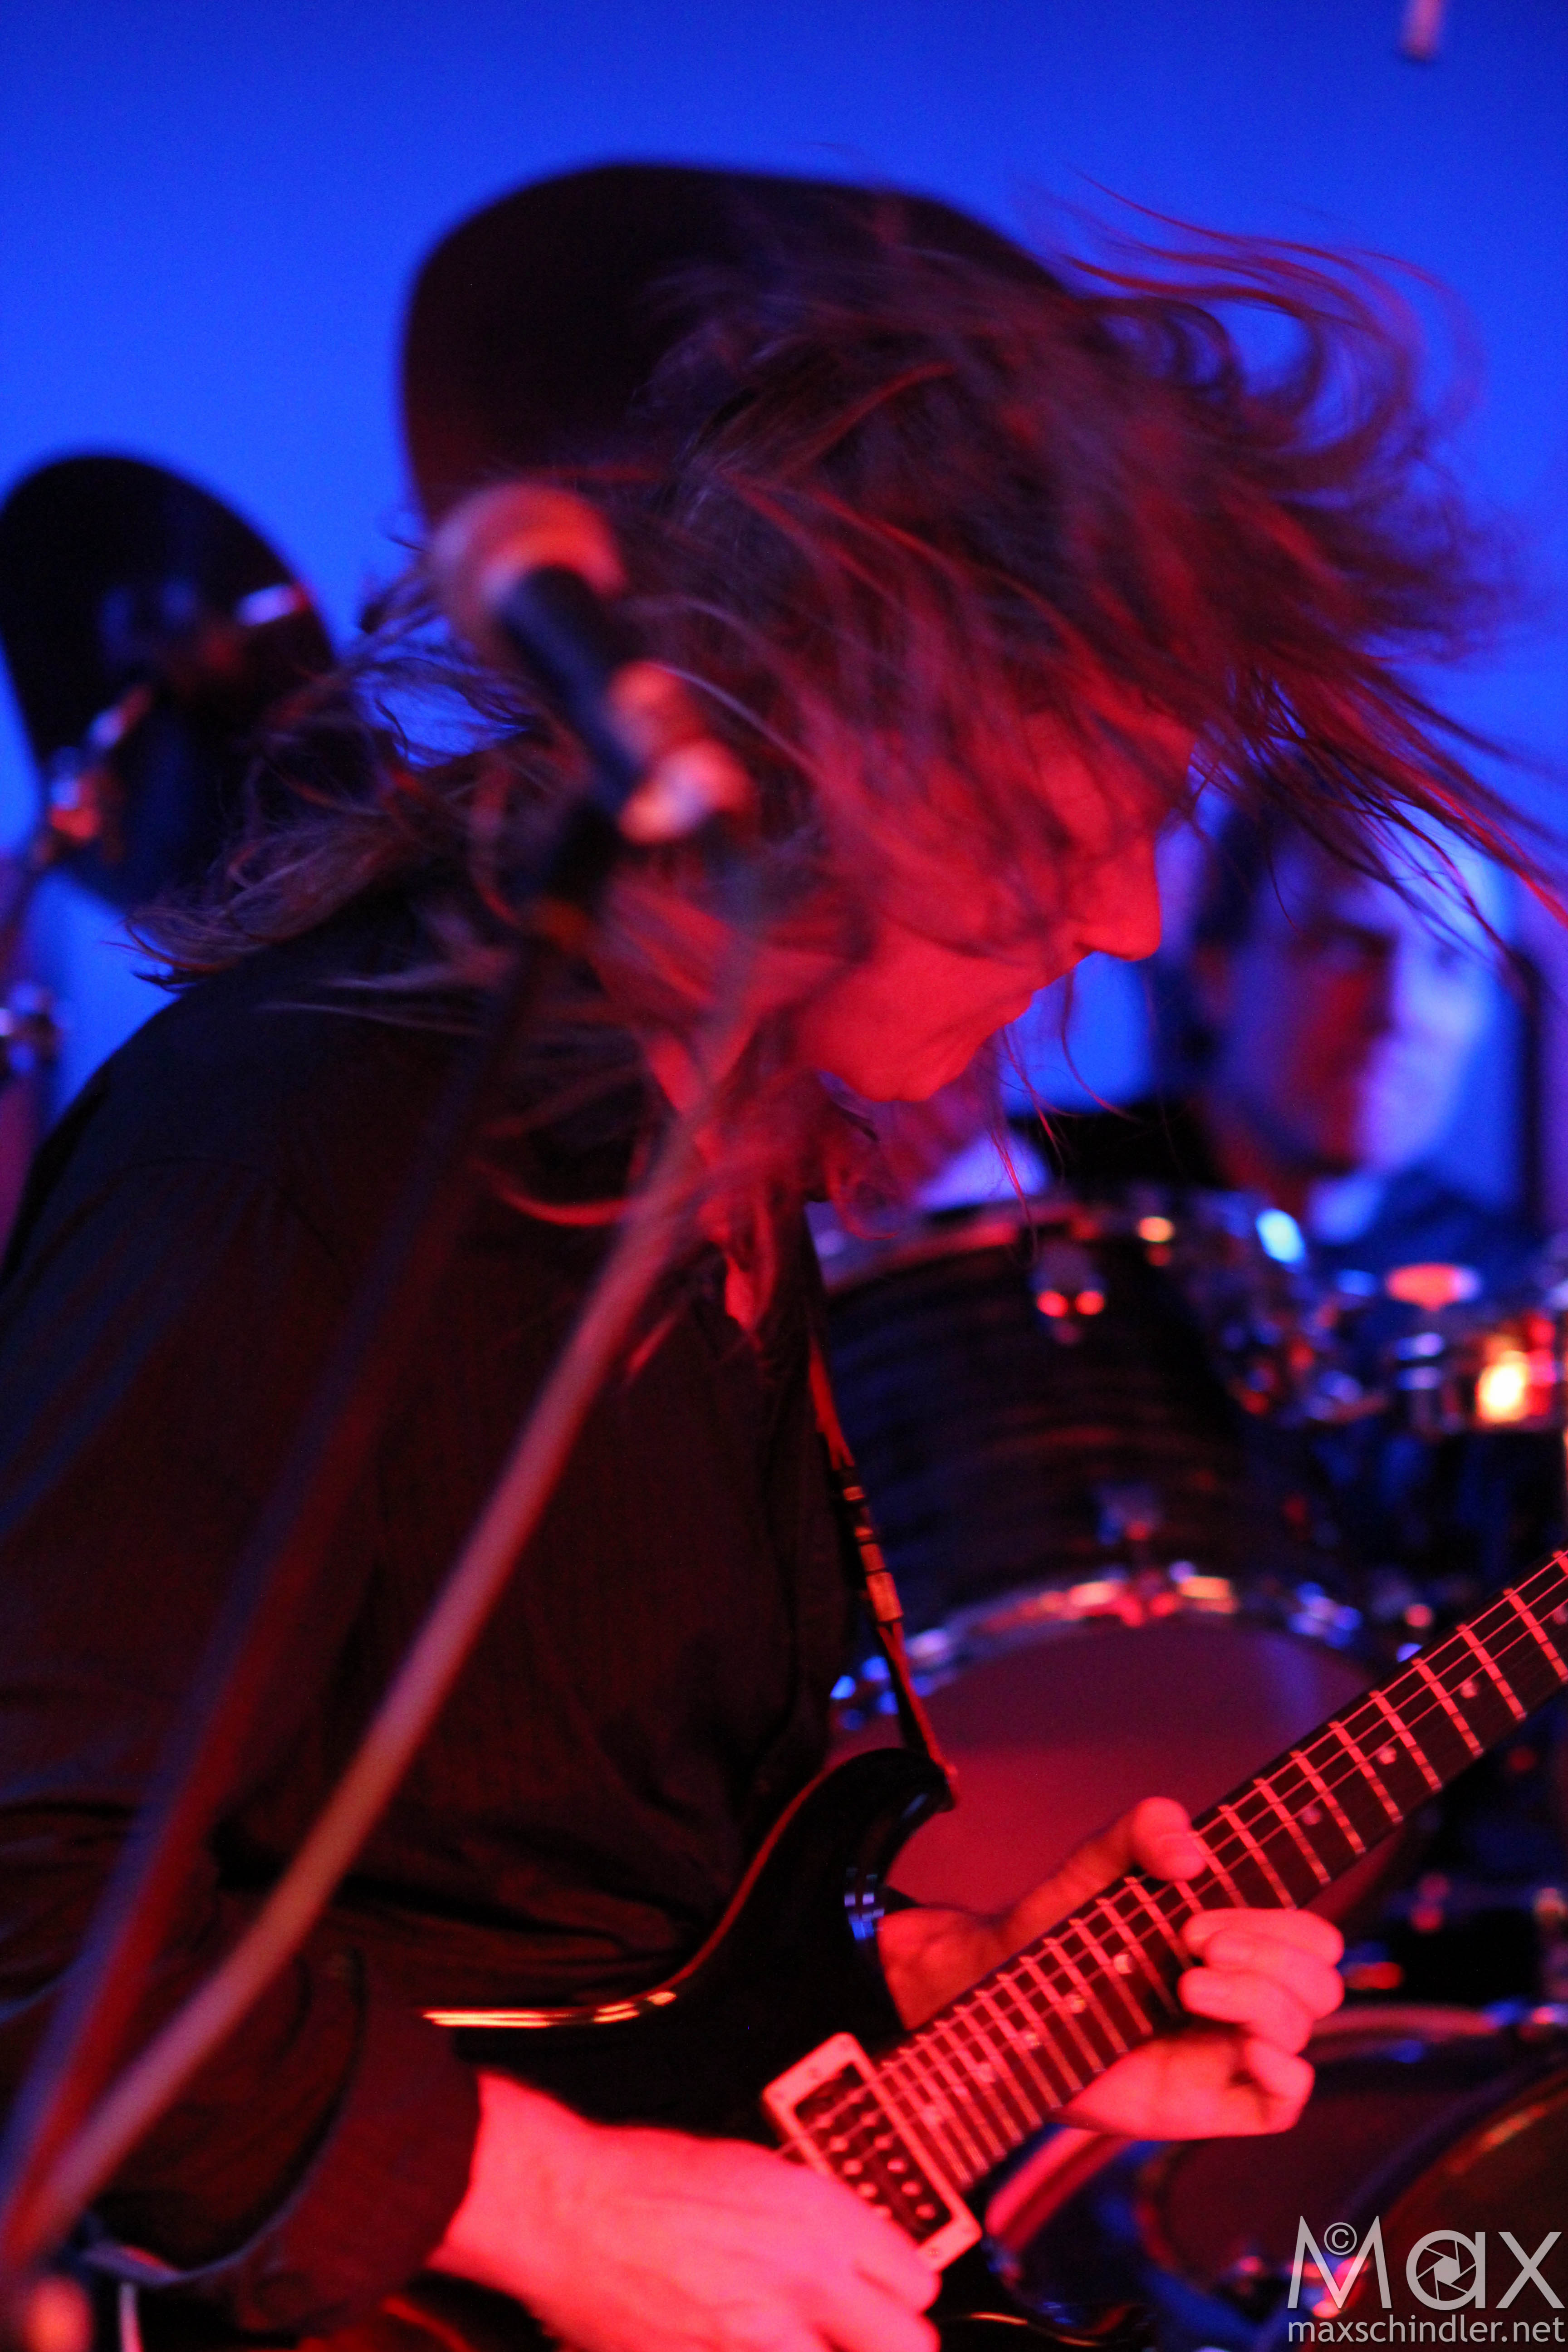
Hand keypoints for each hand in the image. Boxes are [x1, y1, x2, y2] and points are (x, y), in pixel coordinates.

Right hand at [431, 2071, 937, 2351]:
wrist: (572, 2210)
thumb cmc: (645, 2182)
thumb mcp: (753, 2175)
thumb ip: (814, 2224)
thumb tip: (851, 2260)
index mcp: (819, 2216)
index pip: (915, 2278)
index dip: (901, 2291)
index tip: (888, 2298)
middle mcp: (805, 2279)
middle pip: (909, 2344)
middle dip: (888, 2341)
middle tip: (861, 2337)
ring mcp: (764, 2337)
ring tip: (799, 2340)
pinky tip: (749, 2342)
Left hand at [880, 1797, 1343, 2139]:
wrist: (1002, 1994)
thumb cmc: (1059, 1930)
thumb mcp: (1096, 1864)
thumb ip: (1144, 1829)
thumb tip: (1192, 1853)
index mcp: (1236, 1942)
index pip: (1310, 1937)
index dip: (1281, 1925)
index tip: (1202, 1915)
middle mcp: (1242, 1997)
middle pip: (1319, 1985)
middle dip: (1269, 1957)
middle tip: (1194, 1942)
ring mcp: (1227, 2052)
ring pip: (1300, 2033)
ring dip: (1257, 2001)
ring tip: (1188, 1987)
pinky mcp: (1208, 2101)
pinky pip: (1284, 2103)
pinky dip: (1284, 2074)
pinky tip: (1245, 2048)